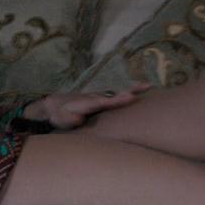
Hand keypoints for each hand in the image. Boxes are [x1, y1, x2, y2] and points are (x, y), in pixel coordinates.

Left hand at [26, 83, 151, 128]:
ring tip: (149, 85)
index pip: (106, 101)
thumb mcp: (64, 119)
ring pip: (118, 94)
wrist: (54, 105)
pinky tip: (139, 91)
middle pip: (116, 94)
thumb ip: (72, 119)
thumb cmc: (60, 114)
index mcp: (90, 103)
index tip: (131, 97)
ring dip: (133, 90)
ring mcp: (100, 98)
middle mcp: (97, 98)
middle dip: (131, 90)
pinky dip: (128, 93)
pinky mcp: (101, 100)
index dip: (118, 99)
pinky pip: (116, 97)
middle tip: (147, 86)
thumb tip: (79, 118)